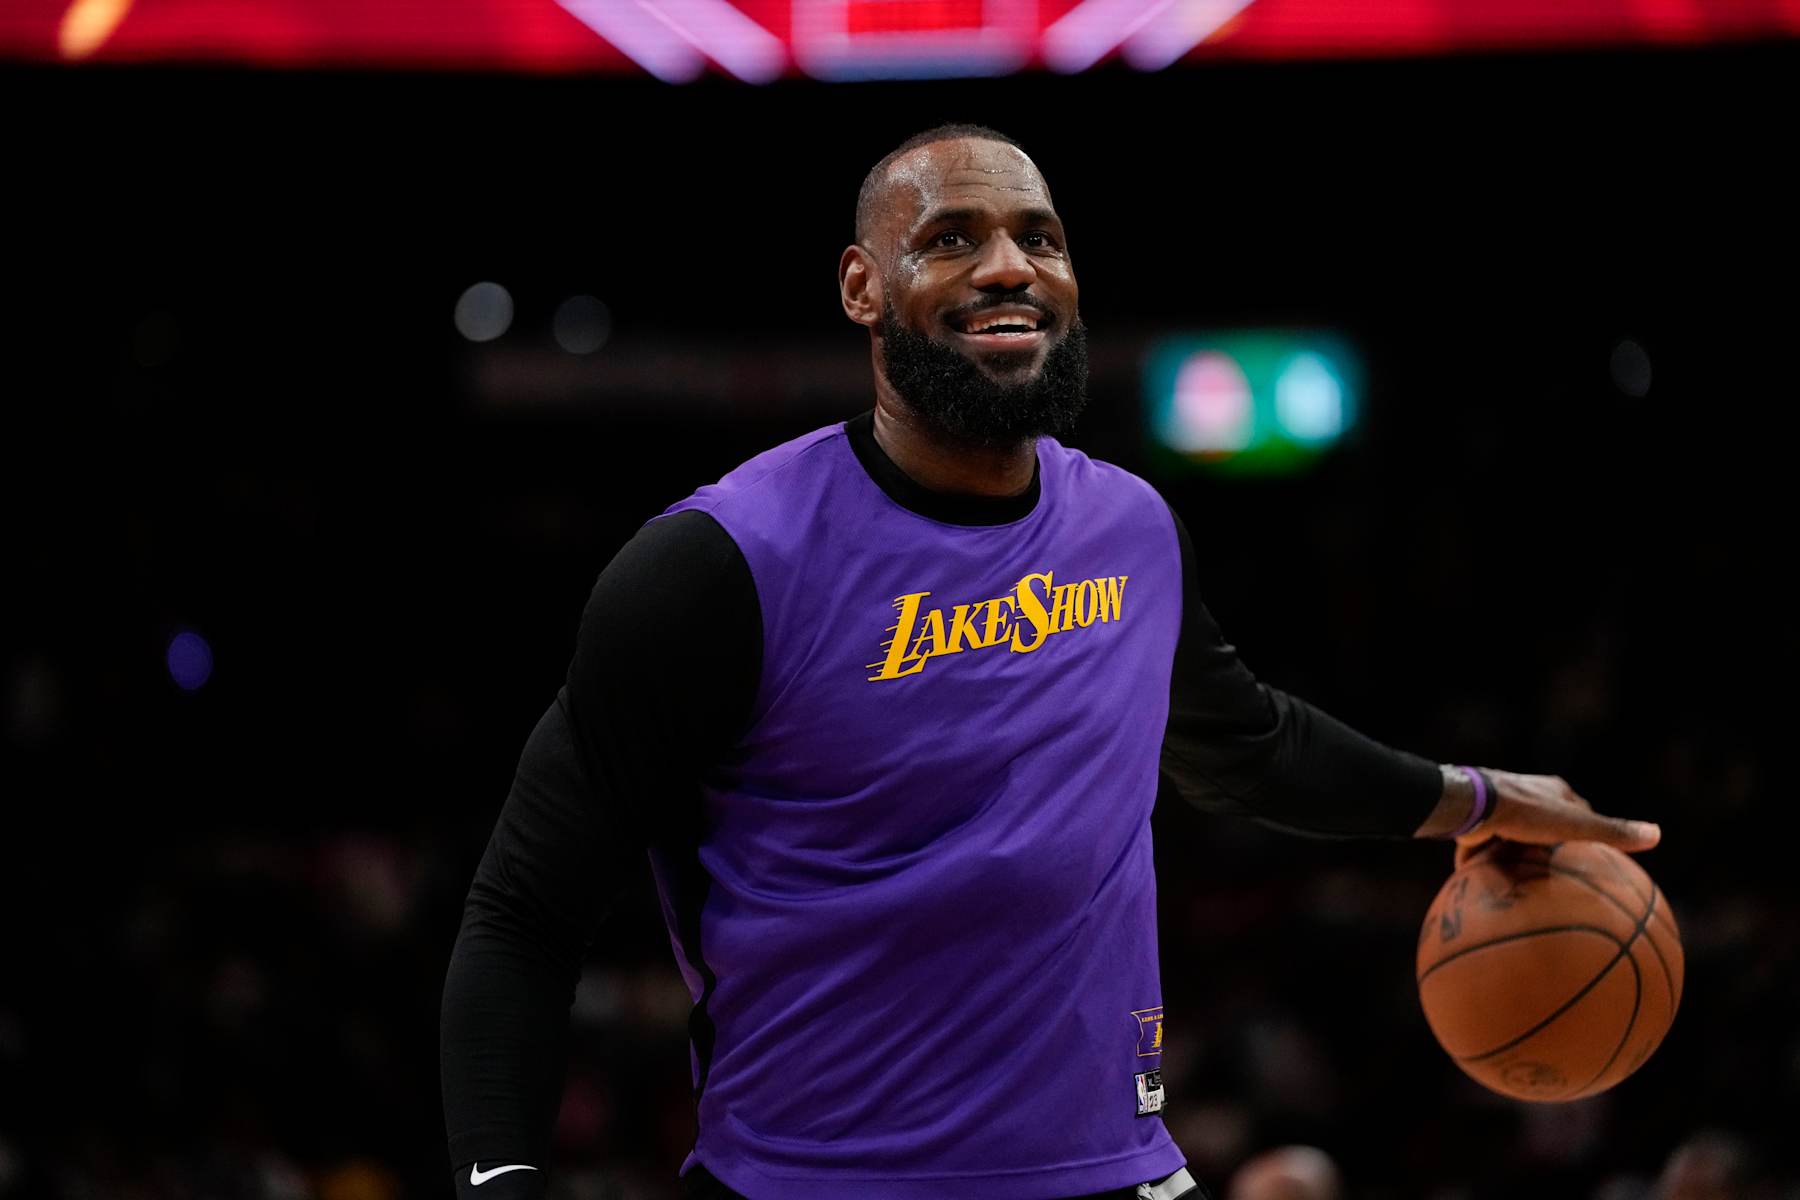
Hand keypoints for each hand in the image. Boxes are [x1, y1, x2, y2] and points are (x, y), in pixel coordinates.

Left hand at [1454, 769, 1660, 866]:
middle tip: (1560, 867)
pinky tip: (1490, 888)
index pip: (1579, 810)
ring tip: (1528, 882)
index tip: (1594, 848)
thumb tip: (1657, 834)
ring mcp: (1499, 810)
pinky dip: (1488, 866)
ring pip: (1514, 836)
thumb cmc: (1529, 813)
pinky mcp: (1475, 827)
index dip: (1588, 828)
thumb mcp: (1577, 826)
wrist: (1474, 807)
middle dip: (1552, 843)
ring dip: (1519, 855)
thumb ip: (1613, 833)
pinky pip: (1485, 850)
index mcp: (1553, 792)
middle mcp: (1526, 795)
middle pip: (1546, 823)